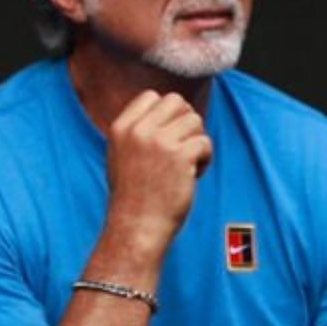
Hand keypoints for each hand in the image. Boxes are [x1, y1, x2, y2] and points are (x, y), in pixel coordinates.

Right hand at [98, 90, 210, 247]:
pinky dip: (205, 159)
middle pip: (177, 102)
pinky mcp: (180, 156)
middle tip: (182, 149)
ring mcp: (159, 142)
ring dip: (197, 141)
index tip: (167, 137)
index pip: (152, 97)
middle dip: (185, 123)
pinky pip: (205, 142)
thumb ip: (138, 130)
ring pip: (194, 121)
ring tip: (187, 165)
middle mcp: (138, 131)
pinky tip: (194, 176)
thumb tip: (168, 108)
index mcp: (121, 128)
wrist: (137, 228)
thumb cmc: (133, 197)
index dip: (166, 114)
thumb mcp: (121, 155)